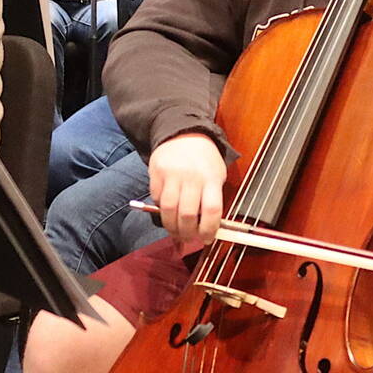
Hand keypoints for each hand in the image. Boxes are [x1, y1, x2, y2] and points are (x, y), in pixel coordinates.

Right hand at [150, 132, 226, 248]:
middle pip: (188, 214)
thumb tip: (208, 230)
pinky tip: (168, 213)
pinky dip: (161, 211)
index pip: (212, 210)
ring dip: (172, 227)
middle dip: (188, 233)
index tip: (207, 239)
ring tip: (177, 233)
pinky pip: (157, 200)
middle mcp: (191, 177)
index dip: (209, 229)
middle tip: (190, 239)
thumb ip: (213, 200)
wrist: (183, 133)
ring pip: (169, 210)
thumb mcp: (216, 175)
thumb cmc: (204, 159)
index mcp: (211, 178)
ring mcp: (172, 175)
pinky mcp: (156, 174)